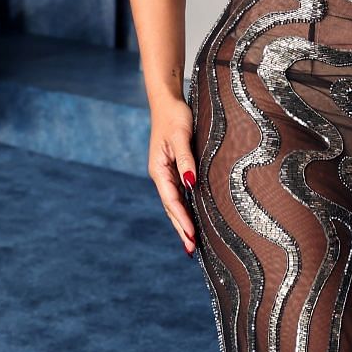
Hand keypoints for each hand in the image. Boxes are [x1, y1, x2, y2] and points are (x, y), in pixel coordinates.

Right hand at [148, 96, 197, 257]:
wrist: (168, 101)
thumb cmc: (175, 116)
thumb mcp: (181, 136)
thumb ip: (186, 160)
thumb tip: (191, 184)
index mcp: (159, 170)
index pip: (172, 201)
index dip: (181, 220)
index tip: (191, 236)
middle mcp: (161, 175)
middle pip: (171, 207)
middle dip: (181, 228)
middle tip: (191, 250)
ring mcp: (166, 173)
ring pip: (175, 202)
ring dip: (182, 221)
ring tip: (192, 242)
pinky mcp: (174, 168)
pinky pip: (179, 193)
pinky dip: (185, 207)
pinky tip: (193, 217)